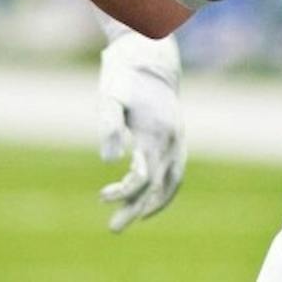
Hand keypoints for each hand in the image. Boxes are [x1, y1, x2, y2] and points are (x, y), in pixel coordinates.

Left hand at [98, 33, 185, 231]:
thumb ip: (109, 125)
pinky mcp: (177, 137)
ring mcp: (179, 139)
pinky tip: (147, 197)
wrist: (150, 53)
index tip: (102, 196)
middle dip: (136, 208)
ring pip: (172, 183)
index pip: (144, 177)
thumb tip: (109, 161)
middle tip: (114, 228)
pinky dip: (165, 190)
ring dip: (152, 204)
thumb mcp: (110, 96)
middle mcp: (172, 140)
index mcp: (156, 132)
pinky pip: (176, 172)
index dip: (124, 192)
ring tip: (131, 218)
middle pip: (159, 187)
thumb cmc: (124, 75)